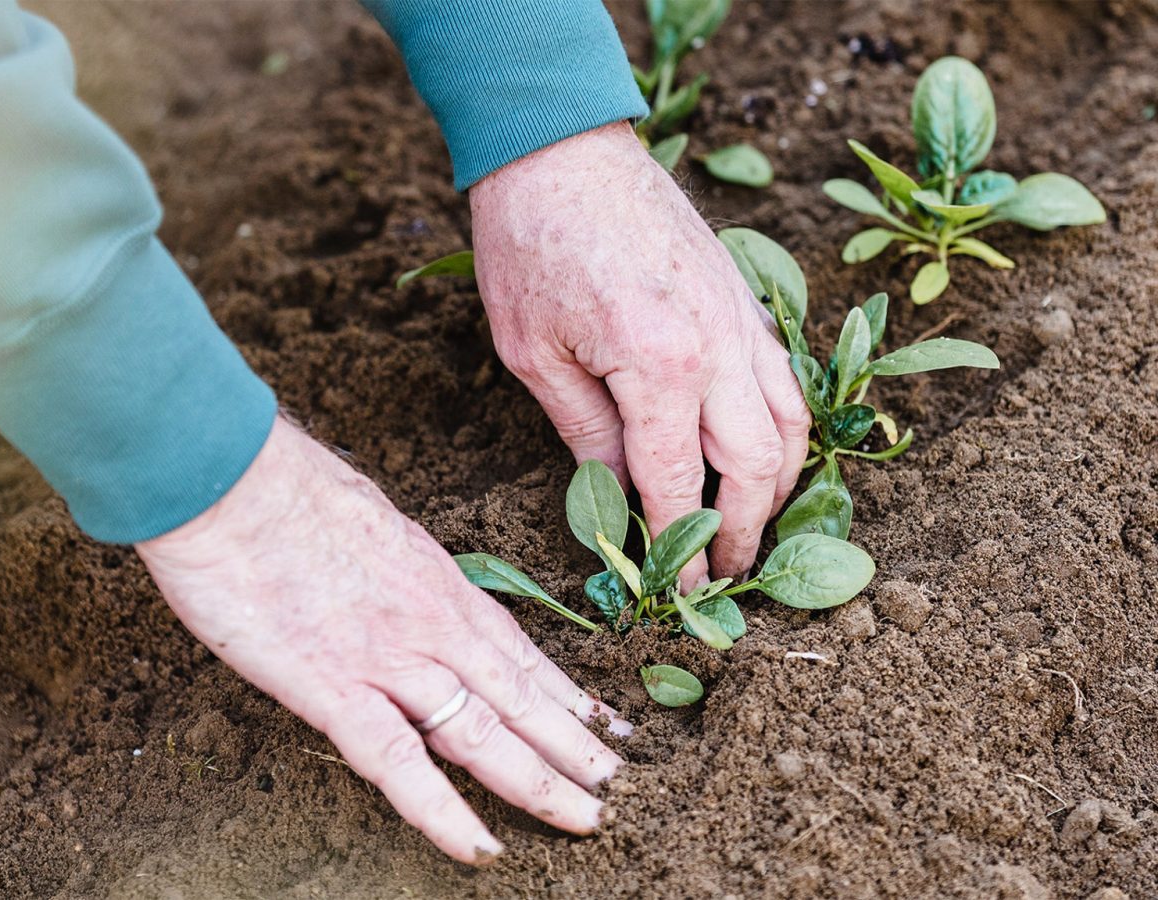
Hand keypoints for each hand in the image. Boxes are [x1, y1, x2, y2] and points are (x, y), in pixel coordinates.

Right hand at [136, 419, 629, 863]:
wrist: (226, 477)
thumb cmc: (282, 487)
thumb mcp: (367, 519)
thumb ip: (394, 565)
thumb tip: (399, 581)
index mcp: (436, 581)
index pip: (518, 651)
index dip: (565, 693)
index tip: (604, 723)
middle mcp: (430, 624)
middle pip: (519, 697)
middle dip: (575, 746)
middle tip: (622, 785)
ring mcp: (388, 659)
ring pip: (483, 734)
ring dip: (540, 781)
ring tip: (588, 819)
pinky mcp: (332, 688)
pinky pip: (399, 763)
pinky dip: (444, 811)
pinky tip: (482, 848)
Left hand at [469, 122, 809, 587]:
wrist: (562, 149)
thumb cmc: (530, 245)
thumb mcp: (534, 354)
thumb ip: (584, 432)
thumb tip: (613, 497)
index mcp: (658, 369)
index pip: (681, 483)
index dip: (682, 545)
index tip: (682, 595)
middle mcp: (718, 349)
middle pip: (757, 466)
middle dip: (744, 532)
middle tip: (726, 576)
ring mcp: (742, 320)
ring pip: (791, 423)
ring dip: (779, 485)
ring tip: (754, 526)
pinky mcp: (745, 298)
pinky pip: (785, 378)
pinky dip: (786, 427)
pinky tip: (764, 451)